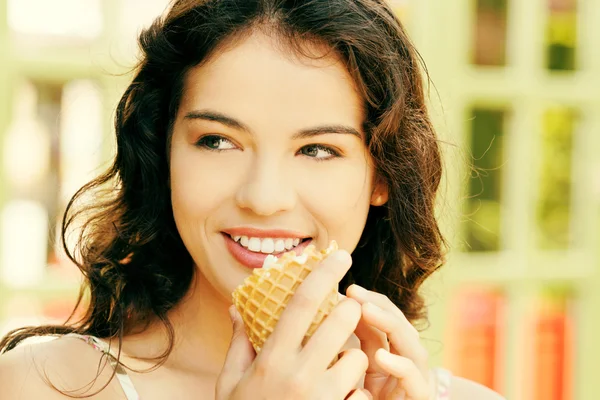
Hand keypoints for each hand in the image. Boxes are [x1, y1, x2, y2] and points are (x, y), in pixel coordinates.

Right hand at [216, 250, 371, 399]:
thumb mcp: (231, 384)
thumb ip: (239, 344)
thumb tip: (237, 307)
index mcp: (271, 360)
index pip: (301, 303)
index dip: (323, 274)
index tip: (339, 255)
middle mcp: (298, 375)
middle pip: (340, 321)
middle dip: (348, 311)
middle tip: (345, 311)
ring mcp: (322, 399)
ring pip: (356, 356)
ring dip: (351, 356)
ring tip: (336, 366)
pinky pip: (362, 394)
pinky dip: (356, 393)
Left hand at [345, 284, 430, 399]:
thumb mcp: (352, 374)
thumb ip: (348, 347)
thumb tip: (325, 312)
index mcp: (389, 359)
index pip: (384, 323)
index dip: (369, 302)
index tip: (346, 289)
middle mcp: (405, 368)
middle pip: (401, 330)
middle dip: (380, 306)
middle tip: (354, 291)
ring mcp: (414, 385)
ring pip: (414, 350)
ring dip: (391, 326)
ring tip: (365, 310)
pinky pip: (415, 384)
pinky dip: (401, 368)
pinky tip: (381, 356)